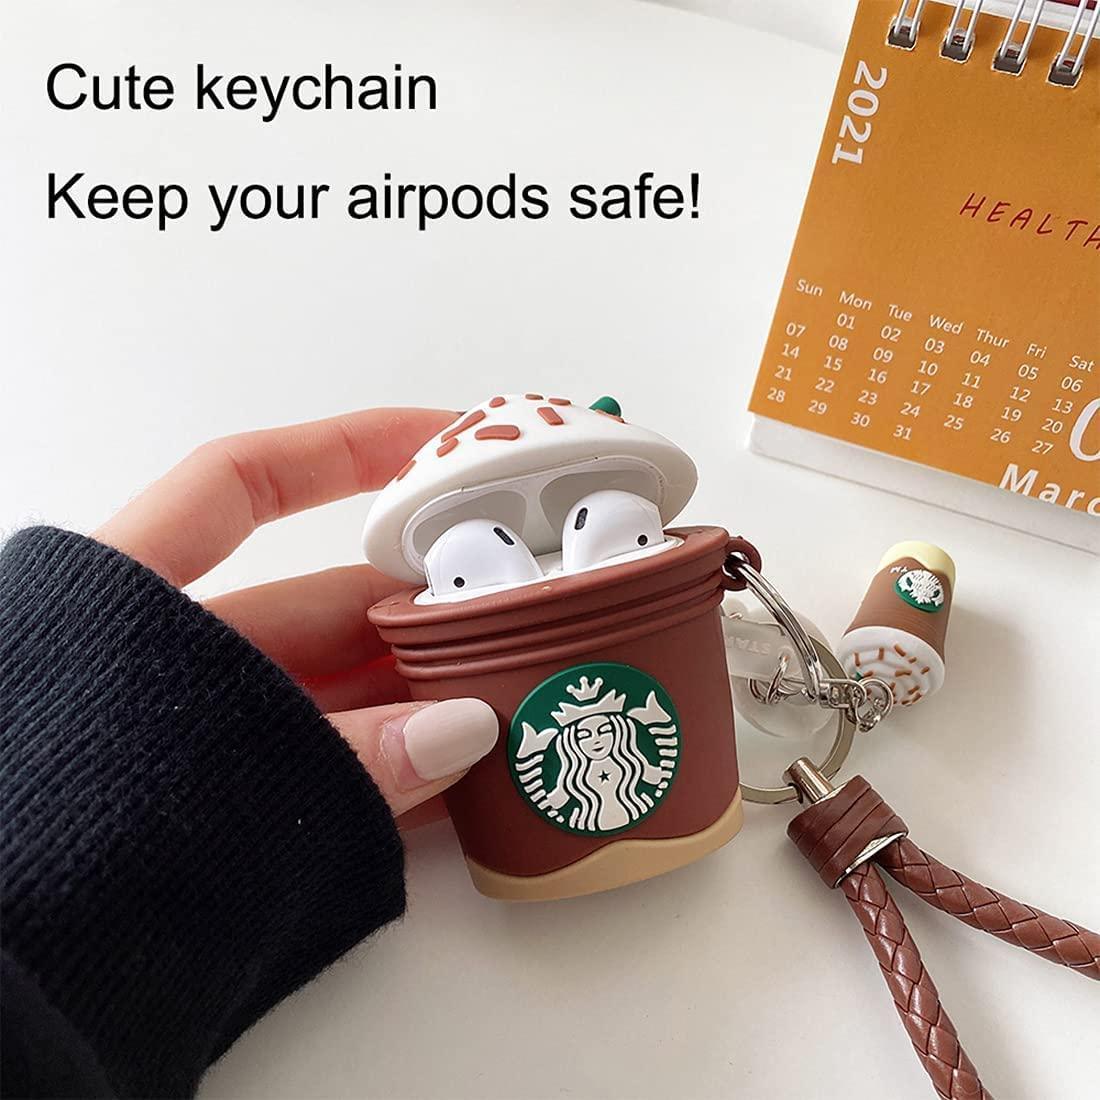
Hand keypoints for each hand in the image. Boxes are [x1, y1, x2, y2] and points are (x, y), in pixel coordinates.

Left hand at [93, 408, 498, 826]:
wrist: (1, 970)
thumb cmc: (52, 819)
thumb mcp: (196, 756)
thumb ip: (344, 747)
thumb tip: (467, 728)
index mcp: (130, 597)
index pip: (243, 483)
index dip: (344, 449)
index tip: (438, 440)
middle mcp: (171, 658)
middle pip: (316, 604)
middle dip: (412, 606)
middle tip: (502, 607)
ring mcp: (202, 736)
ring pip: (330, 694)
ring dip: (415, 698)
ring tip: (502, 699)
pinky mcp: (226, 809)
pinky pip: (324, 774)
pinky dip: (390, 774)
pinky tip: (458, 786)